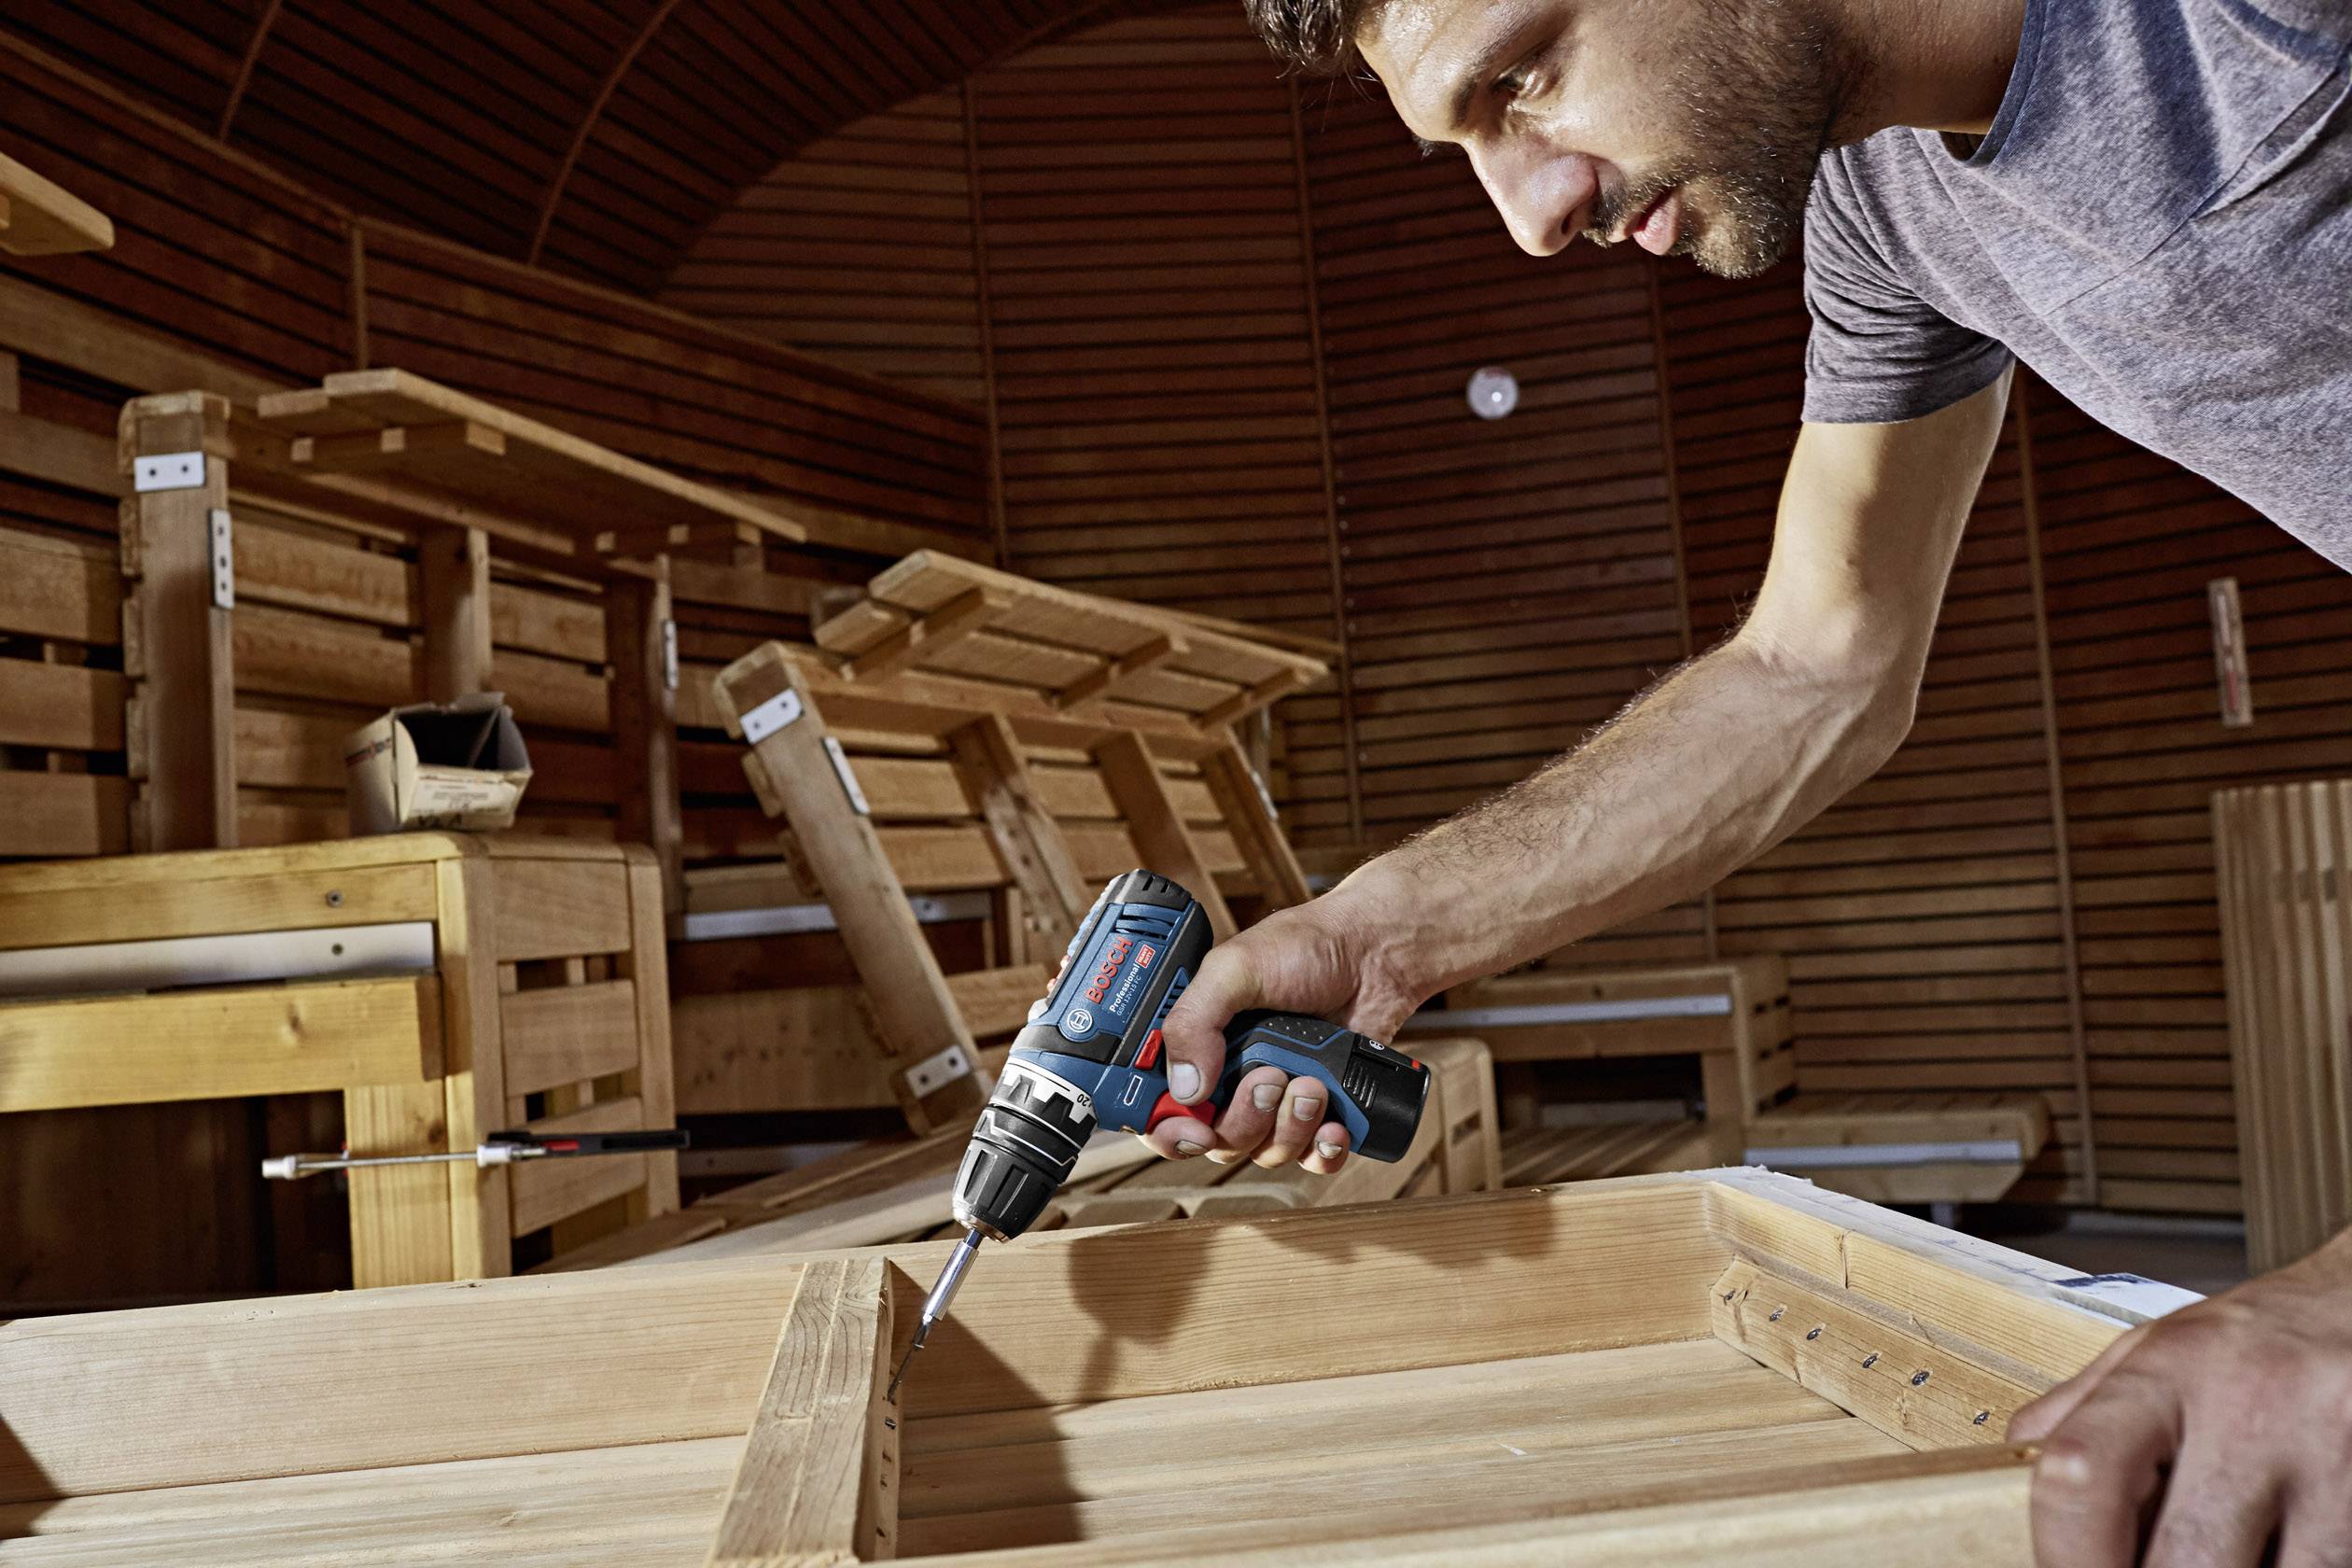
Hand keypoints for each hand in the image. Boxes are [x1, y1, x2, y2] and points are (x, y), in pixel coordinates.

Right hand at [1146, 885, 1422, 1172]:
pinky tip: (1335, 1124)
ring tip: (1313, 1083)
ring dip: (1289, 1128)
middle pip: (1215, 1140)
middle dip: (1243, 1121)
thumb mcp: (1234, 968)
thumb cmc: (1304, 948)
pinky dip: (1323, 1150)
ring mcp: (1276, 1097)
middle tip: (1270, 1079)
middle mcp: (1230, 1077)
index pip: (1159, 1108)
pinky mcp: (1320, 1111)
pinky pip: (1311, 1157)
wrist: (1375, 953)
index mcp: (1197, 1044)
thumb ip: (1195, 1021)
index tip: (1195, 1130)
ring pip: (1264, 1152)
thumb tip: (1186, 1087)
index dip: (1169, 1131)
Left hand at [2009, 1228, 2351, 1567]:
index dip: (2064, 1553)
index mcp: (2170, 1370)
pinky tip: (2270, 1557)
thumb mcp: (2157, 1348)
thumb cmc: (2257, 1339)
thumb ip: (2085, 1408)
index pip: (2082, 1471)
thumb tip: (2013, 1462)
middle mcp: (2251, 1414)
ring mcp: (2329, 1465)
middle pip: (2183, 1558)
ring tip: (2216, 1559)